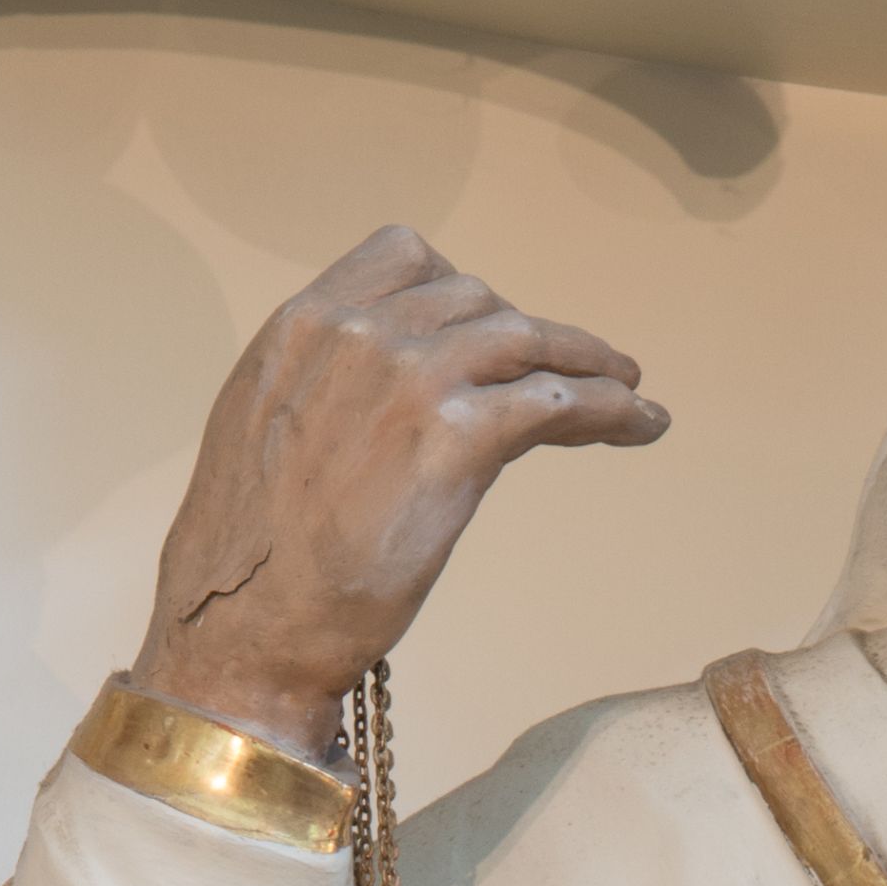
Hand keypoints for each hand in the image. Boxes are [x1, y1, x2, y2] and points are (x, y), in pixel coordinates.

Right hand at [131, 224, 669, 766]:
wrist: (245, 626)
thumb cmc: (254, 563)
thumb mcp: (264, 436)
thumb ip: (319, 393)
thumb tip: (368, 409)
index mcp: (304, 326)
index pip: (406, 259)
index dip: (462, 292)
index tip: (494, 328)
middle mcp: (358, 334)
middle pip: (478, 301)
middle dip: (530, 336)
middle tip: (575, 373)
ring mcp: (410, 380)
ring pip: (527, 342)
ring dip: (589, 362)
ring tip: (628, 389)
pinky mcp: (455, 440)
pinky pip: (558, 403)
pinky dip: (611, 408)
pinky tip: (640, 424)